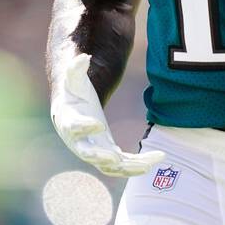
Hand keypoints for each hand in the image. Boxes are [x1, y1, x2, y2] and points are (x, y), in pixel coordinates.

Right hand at [51, 54, 164, 176]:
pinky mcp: (107, 156)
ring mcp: (94, 152)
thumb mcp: (73, 80)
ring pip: (109, 166)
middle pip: (88, 154)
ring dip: (128, 167)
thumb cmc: (73, 94)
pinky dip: (138, 166)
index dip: (84, 127)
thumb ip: (75, 68)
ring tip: (149, 164)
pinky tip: (156, 160)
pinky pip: (123, 166)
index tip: (98, 124)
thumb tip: (84, 57)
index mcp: (69, 122)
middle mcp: (79, 142)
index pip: (74, 127)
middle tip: (115, 158)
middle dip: (100, 158)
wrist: (72, 113)